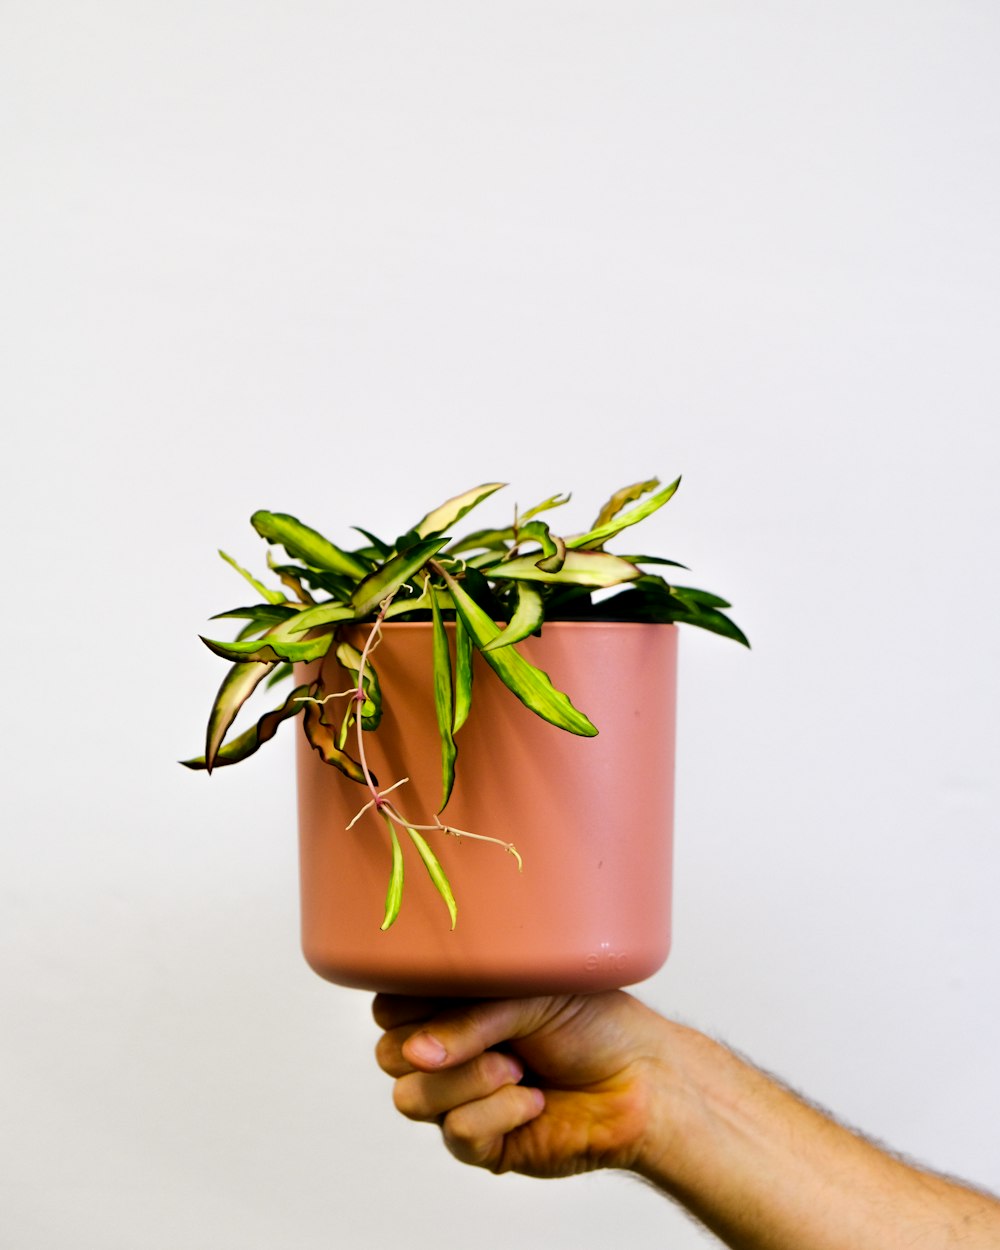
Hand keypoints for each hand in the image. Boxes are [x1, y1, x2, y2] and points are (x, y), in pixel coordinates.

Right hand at [372, 991, 676, 1177]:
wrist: (642, 1076)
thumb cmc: (592, 1020)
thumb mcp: (526, 994)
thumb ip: (464, 1019)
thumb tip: (414, 1053)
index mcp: (453, 1005)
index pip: (388, 1006)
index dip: (410, 1003)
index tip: (451, 994)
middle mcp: (449, 1052)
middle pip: (388, 1055)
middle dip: (437, 1043)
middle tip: (493, 1034)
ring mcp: (461, 1100)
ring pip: (411, 1097)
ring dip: (469, 1080)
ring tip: (517, 1067)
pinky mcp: (482, 1146)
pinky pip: (456, 1133)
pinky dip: (498, 1113)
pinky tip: (534, 1099)